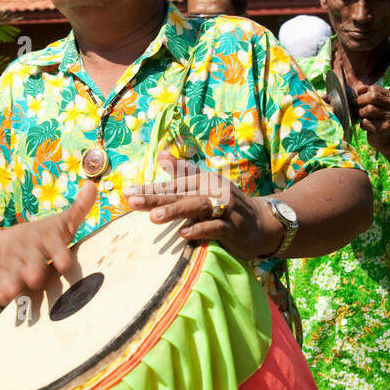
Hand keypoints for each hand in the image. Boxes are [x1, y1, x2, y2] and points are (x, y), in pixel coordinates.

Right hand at [0, 180, 97, 306]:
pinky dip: (0, 290)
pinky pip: (0, 282)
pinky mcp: (2, 274)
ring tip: (11, 290)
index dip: (59, 254)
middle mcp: (28, 249)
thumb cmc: (44, 238)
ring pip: (13, 271)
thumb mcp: (60, 223)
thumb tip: (92, 186)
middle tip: (34, 277)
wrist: (5, 244)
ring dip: (12, 280)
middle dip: (32, 268)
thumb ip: (78, 209)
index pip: (53, 244)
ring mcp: (13, 261)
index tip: (64, 265)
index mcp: (46, 237)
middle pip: (30, 259)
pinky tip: (0, 296)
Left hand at [123, 155, 281, 259]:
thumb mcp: (206, 185)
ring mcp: (225, 209)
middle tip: (131, 200)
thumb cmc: (228, 205)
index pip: (172, 185)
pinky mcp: (233, 228)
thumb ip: (183, 172)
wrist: (263, 224)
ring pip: (197, 208)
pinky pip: (216, 228)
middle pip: (180, 194)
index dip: (149, 189)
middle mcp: (214, 191)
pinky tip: (184, 234)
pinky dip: (201, 230)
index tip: (126, 192)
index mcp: (204, 181)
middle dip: (155, 197)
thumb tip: (161, 156)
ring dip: (176, 211)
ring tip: (154, 217)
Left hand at [353, 81, 389, 150]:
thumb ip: (366, 94)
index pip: (373, 88)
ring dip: (361, 114)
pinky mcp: (383, 128)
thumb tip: (359, 88)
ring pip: (369, 109)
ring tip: (363, 118)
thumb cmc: (375, 118)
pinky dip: (362, 125)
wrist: (384, 138)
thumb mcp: (372, 104)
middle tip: (357, 108)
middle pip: (373, 96)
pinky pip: (366, 122)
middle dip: (361, 101)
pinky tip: (367, 128)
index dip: (362, 93)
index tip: (360, 101)